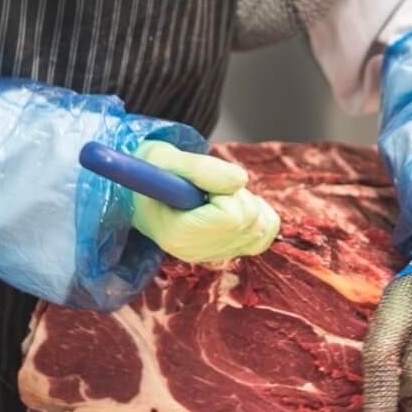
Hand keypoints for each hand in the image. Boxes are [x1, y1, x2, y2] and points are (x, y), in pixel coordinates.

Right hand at [128, 140, 279, 263]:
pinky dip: (259, 212)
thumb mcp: (166, 158)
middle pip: (250, 220)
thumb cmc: (153, 170)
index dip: (225, 192)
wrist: (144, 186)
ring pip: (261, 225)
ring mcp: (215, 253)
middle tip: (208, 187)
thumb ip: (202, 169)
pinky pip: (267, 232)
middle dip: (236, 194)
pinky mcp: (229, 248)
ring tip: (216, 194)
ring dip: (246, 201)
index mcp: (179, 236)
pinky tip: (234, 202)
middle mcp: (198, 252)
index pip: (231, 218)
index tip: (203, 185)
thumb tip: (242, 180)